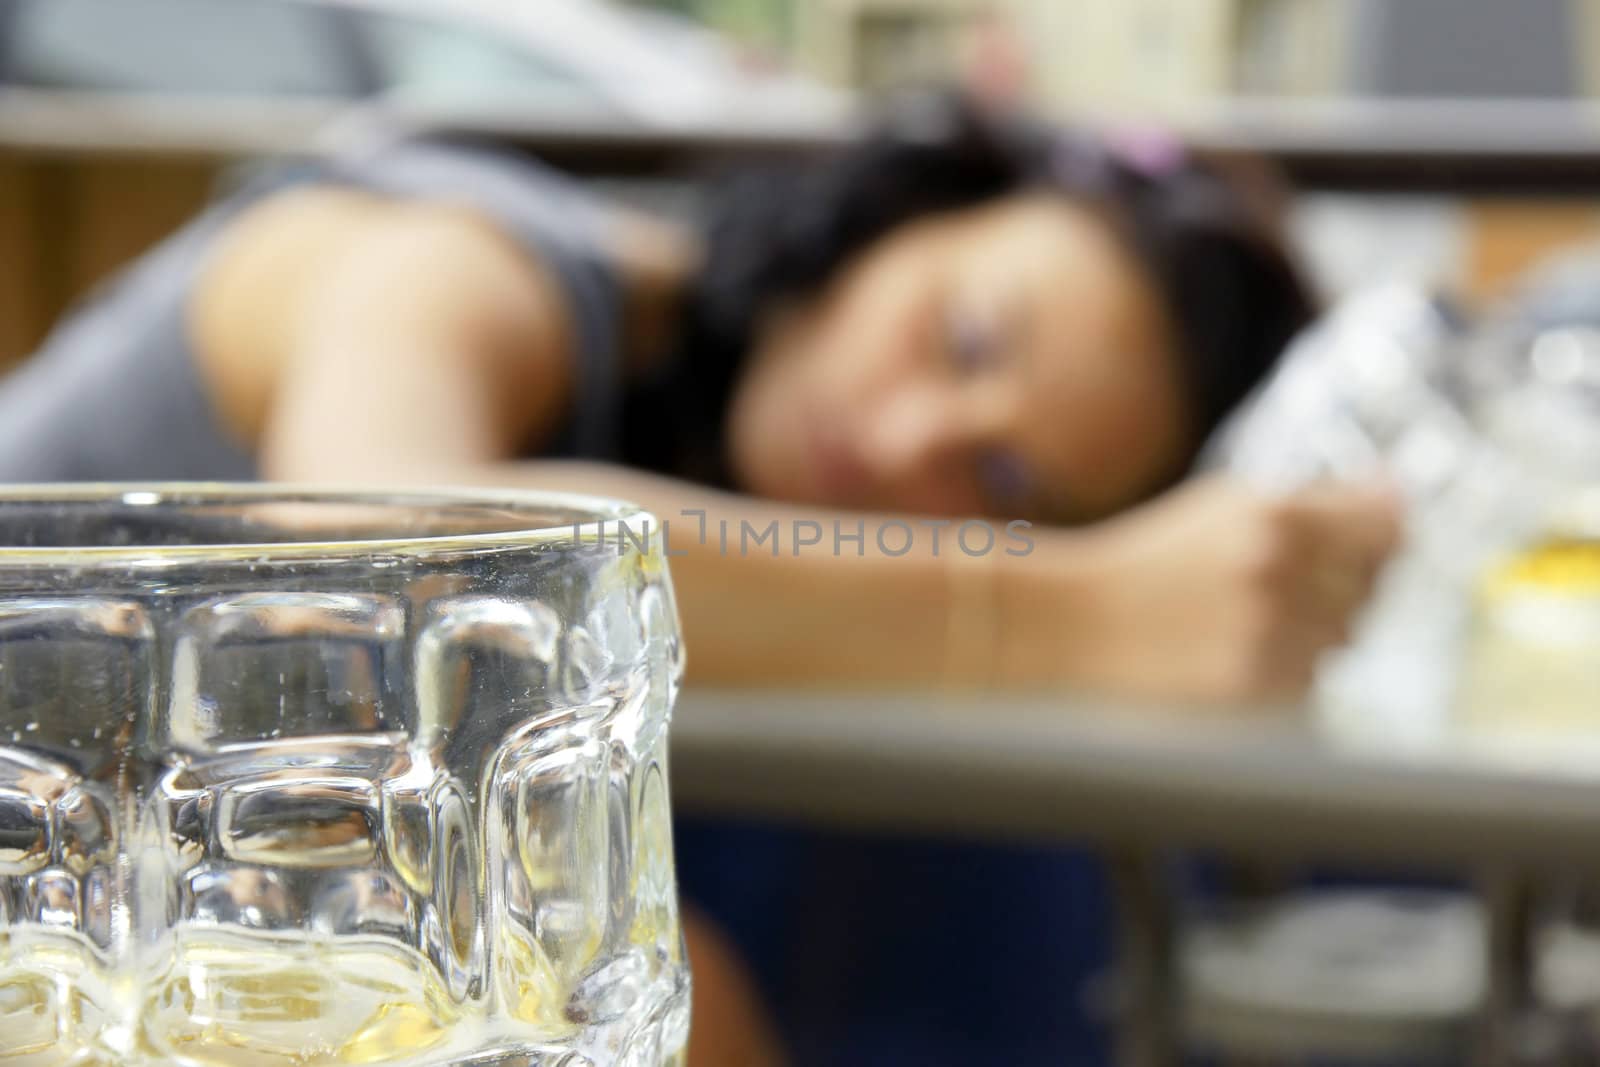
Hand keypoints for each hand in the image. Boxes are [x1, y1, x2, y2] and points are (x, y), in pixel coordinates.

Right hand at [1006, 476, 1401, 702]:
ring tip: (1243, 623)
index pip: (1385, 525)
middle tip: (1269, 589)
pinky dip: (1283, 671)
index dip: (1378, 537)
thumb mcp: (1225, 508)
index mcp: (1274, 513)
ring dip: (1310, 632)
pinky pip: (1310, 681)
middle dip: (1335, 588)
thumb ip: (1316, 503)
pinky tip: (1229, 654)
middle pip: (1369, 586)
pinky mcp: (1254, 688)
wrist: (1070, 624)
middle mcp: (1279, 569)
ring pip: (1344, 638)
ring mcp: (1269, 633)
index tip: (1361, 544)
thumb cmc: (1149, 563)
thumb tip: (1400, 500)